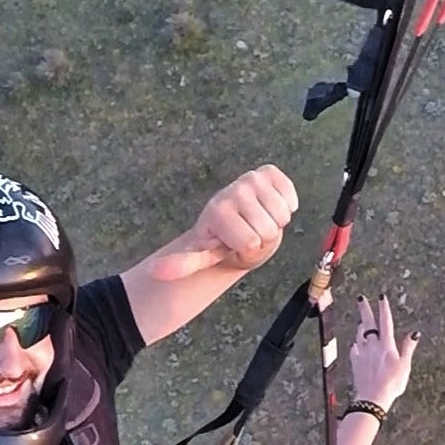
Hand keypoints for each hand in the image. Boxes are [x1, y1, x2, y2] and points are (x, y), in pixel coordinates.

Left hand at [149, 164, 297, 280]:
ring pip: (282, 216)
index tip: (236, 243)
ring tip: (258, 223)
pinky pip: (290, 198)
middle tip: (249, 233)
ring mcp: (253, 178)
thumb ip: (183, 264)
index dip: (247, 250)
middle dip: (262, 237)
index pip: (251, 243)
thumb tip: (153, 272)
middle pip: (268, 230)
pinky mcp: (269, 171)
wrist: (237, 220)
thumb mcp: (203, 256)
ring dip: (274, 224)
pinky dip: (287, 207)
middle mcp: (235, 189)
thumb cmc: (223, 242)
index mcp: (218, 210)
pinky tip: (270, 208)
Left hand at [348, 295, 418, 411]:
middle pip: (368, 323)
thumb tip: (415, 333)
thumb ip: (408, 348)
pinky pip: (354, 349)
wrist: (372, 398)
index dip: (383, 308)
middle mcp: (373, 346)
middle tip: (361, 298)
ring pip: (359, 335)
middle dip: (365, 309)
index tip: (381, 296)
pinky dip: (356, 344)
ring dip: (361, 326)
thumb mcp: (404, 366)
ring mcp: (362, 354)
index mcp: (386, 345)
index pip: (385, 322)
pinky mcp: (355, 363)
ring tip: (362, 321)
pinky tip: (356, 344)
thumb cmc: (392, 384)